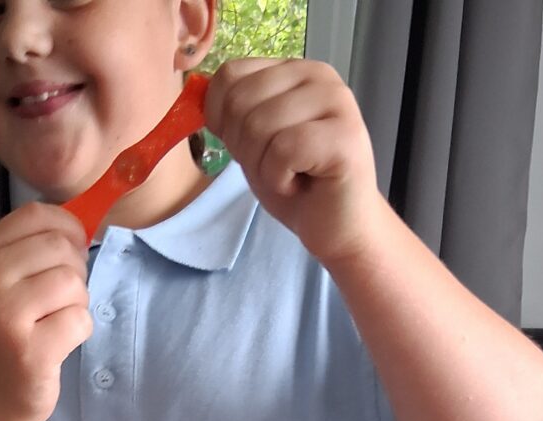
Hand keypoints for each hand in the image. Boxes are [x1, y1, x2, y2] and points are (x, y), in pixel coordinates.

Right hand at [0, 203, 92, 420]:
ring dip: (77, 304)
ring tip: (54, 323)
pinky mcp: (30, 351)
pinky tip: (56, 344)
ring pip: (74, 284)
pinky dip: (79, 332)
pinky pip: (80, 320)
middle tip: (58, 301)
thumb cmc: (5, 334)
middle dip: (75, 272)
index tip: (68, 255)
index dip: (67, 228)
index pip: (37, 214)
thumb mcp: (3, 283)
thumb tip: (82, 224)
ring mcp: (6, 317)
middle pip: (61, 248)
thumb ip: (33, 250)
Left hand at [205, 58, 383, 264]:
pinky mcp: (345, 136)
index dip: (221, 117)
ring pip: (260, 125)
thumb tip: (197, 93)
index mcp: (294, 71)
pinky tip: (301, 183)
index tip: (245, 145)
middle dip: (243, 146)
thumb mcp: (252, 142)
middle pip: (241, 100)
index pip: (231, 74)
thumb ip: (232, 112)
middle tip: (273, 166)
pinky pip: (283, 150)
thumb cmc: (296, 184)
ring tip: (289, 175)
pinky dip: (279, 178)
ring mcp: (337, 102)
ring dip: (262, 166)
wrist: (337, 227)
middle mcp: (319, 76)